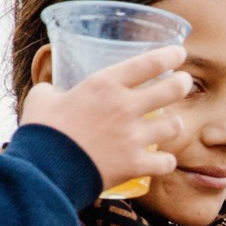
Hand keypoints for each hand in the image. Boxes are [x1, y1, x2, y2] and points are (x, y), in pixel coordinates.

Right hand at [19, 46, 193, 193]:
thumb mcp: (42, 98)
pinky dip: (165, 162)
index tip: (180, 53)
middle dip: (183, 84)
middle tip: (183, 83)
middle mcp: (125, 107)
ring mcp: (134, 137)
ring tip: (170, 125)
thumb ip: (54, 90)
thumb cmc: (41, 131)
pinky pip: (166, 162)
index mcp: (104, 84)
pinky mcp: (136, 164)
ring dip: (174, 125)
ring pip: (175, 126)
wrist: (44, 171)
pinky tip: (161, 160)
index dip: (170, 55)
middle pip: (173, 89)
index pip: (148, 62)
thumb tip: (54, 92)